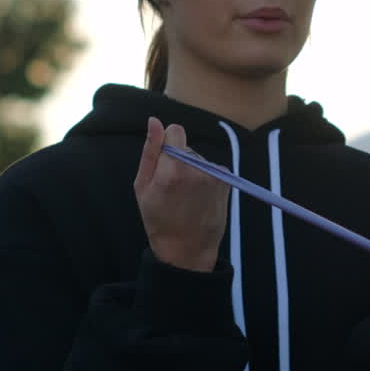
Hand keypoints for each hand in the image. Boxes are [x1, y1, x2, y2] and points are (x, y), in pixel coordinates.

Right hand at [133, 117, 229, 271]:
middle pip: (186, 146)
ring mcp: (215, 175)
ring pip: (198, 158)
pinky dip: (205, 177)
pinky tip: (199, 197)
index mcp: (172, 170)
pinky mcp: (227, 180)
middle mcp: (197, 169)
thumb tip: (154, 121)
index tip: (163, 163)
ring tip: (186, 196)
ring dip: (192, 170)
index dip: (166, 144)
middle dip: (178, 159)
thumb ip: (150, 151)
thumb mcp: (143, 187)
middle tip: (172, 188)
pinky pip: (211, 168)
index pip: (175, 130)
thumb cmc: (158, 220)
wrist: (187, 249)